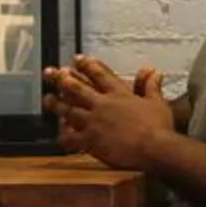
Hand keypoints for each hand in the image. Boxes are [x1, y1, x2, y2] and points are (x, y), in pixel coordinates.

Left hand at [48, 55, 173, 169]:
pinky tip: (59, 136)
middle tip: (50, 73)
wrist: (154, 148)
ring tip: (47, 99)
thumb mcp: (157, 103)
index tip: (76, 58)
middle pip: (77, 88)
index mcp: (119, 94)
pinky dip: (64, 136)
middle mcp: (103, 104)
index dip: (86, 65)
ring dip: (56, 105)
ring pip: (69, 110)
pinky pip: (71, 137)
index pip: (99, 74)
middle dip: (62, 79)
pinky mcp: (90, 140)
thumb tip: (154, 71)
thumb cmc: (159, 126)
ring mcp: (94, 122)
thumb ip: (151, 86)